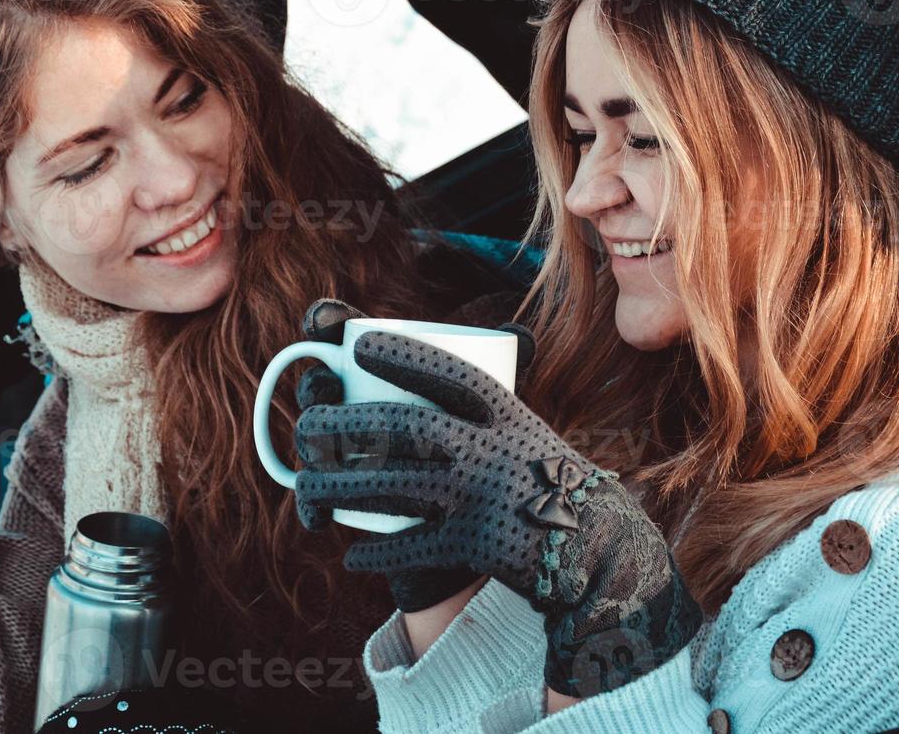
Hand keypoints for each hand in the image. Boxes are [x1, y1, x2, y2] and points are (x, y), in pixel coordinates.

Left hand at [293, 330, 701, 697]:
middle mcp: (490, 450)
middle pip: (403, 427)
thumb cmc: (539, 478)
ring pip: (391, 486)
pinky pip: (412, 546)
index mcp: (505, 413)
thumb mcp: (519, 429)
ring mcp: (480, 497)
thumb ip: (474, 406)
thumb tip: (420, 356)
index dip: (402, 356)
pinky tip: (351, 551)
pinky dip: (377, 551)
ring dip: (338, 489)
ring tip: (306, 489)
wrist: (591, 548)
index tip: (358, 347)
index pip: (448, 374)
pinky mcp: (474, 546)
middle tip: (307, 425)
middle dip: (344, 424)